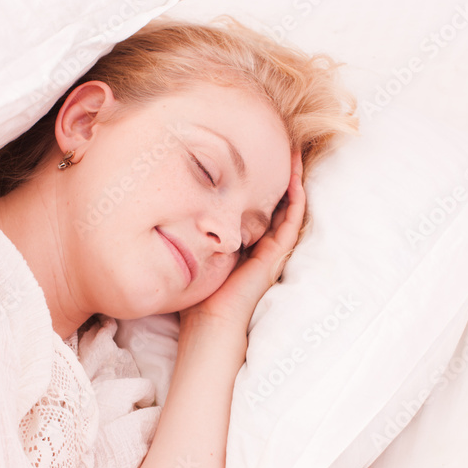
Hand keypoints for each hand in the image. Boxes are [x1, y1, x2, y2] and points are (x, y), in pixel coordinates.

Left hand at [180, 149, 305, 332]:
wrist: (209, 322)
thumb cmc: (198, 296)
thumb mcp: (195, 254)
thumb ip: (194, 234)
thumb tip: (171, 209)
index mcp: (244, 245)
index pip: (256, 208)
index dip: (258, 182)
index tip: (253, 157)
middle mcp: (261, 246)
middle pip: (275, 203)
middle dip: (278, 174)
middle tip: (280, 145)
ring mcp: (272, 251)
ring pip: (289, 208)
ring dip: (293, 180)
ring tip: (293, 153)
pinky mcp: (276, 256)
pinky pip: (292, 221)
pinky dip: (296, 199)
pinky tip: (295, 178)